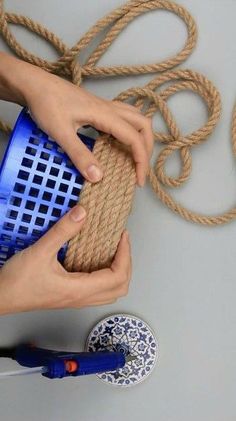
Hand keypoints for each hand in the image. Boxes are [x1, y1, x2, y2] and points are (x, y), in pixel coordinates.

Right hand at [0, 205, 130, 314]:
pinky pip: (98, 290)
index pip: (117, 277)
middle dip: (127, 264)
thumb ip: (62, 231)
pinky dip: (107, 276)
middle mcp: (81, 298)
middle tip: (122, 243)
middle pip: (119, 287)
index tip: (123, 237)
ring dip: (119, 272)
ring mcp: (76, 299)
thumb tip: (82, 213)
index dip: (125, 255)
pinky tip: (98, 260)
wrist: (1, 298)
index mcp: (78, 289)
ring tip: (115, 251)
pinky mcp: (70, 296)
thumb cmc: (17, 282)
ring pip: (110, 292)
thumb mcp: (40, 252)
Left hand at [23, 67, 152, 185]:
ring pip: (136, 119)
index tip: (138, 180)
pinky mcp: (98, 108)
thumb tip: (99, 177)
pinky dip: (129, 132)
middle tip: (140, 170)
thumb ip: (79, 154)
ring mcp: (105, 107)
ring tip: (135, 158)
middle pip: (143, 125)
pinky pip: (124, 118)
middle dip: (147, 148)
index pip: (134, 138)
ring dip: (141, 138)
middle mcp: (109, 109)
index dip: (141, 160)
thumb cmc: (45, 104)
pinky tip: (118, 145)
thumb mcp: (61, 132)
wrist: (34, 84)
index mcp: (105, 114)